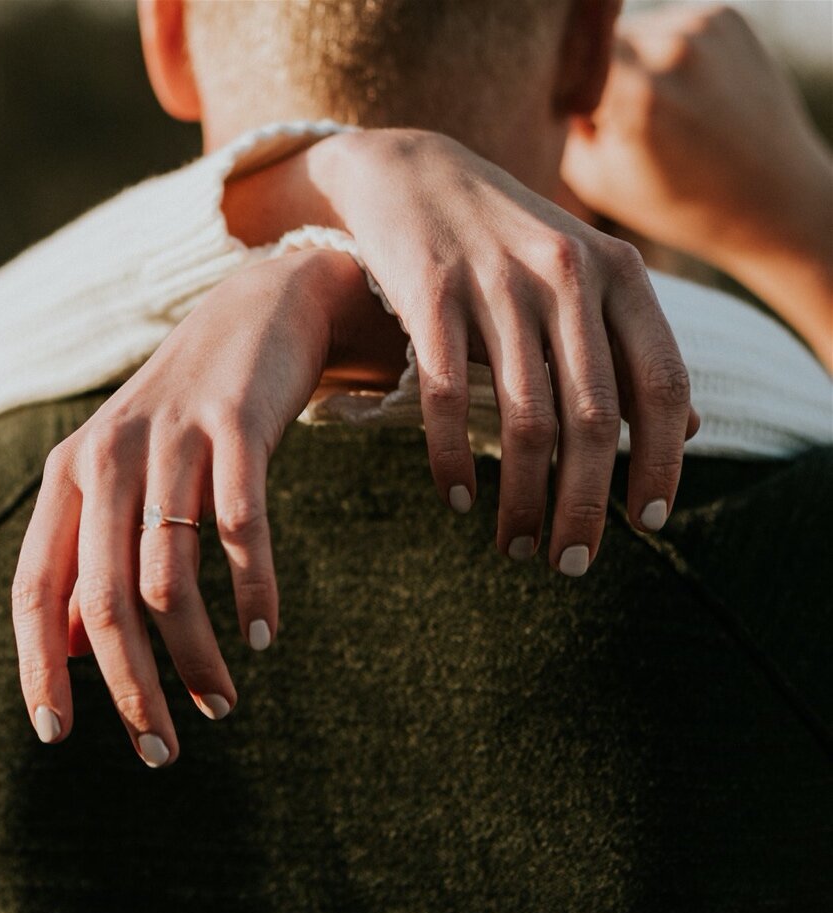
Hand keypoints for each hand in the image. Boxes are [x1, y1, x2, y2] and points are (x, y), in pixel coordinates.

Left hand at [12, 249, 378, 766]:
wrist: (260, 311)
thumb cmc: (186, 418)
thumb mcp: (123, 480)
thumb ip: (90, 557)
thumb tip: (72, 654)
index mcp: (65, 478)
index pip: (32, 589)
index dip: (38, 665)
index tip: (57, 734)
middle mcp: (104, 459)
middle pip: (98, 599)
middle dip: (128, 687)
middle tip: (160, 752)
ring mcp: (169, 441)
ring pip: (164, 576)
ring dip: (193, 655)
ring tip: (219, 706)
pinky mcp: (235, 426)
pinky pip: (239, 529)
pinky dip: (252, 592)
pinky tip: (263, 638)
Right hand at [304, 129, 697, 570]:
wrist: (406, 169)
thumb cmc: (499, 235)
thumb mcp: (579, 271)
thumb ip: (627, 342)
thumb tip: (686, 430)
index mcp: (618, 271)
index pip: (663, 385)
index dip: (661, 464)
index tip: (644, 523)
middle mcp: (567, 274)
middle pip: (594, 419)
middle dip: (584, 506)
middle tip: (570, 562)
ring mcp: (498, 282)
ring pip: (526, 418)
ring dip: (524, 499)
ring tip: (514, 545)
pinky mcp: (431, 293)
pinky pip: (450, 397)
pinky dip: (454, 459)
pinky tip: (455, 498)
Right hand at [560, 4, 832, 366]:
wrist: (775, 198)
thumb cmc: (677, 204)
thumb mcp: (597, 180)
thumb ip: (566, 126)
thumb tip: (545, 86)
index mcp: (636, 98)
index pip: (564, 57)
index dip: (558, 83)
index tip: (559, 114)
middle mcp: (673, 50)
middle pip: (599, 42)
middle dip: (596, 75)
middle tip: (608, 120)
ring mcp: (706, 28)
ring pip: (634, 32)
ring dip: (630, 63)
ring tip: (654, 113)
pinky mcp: (729, 17)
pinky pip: (670, 26)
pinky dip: (666, 56)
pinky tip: (683, 98)